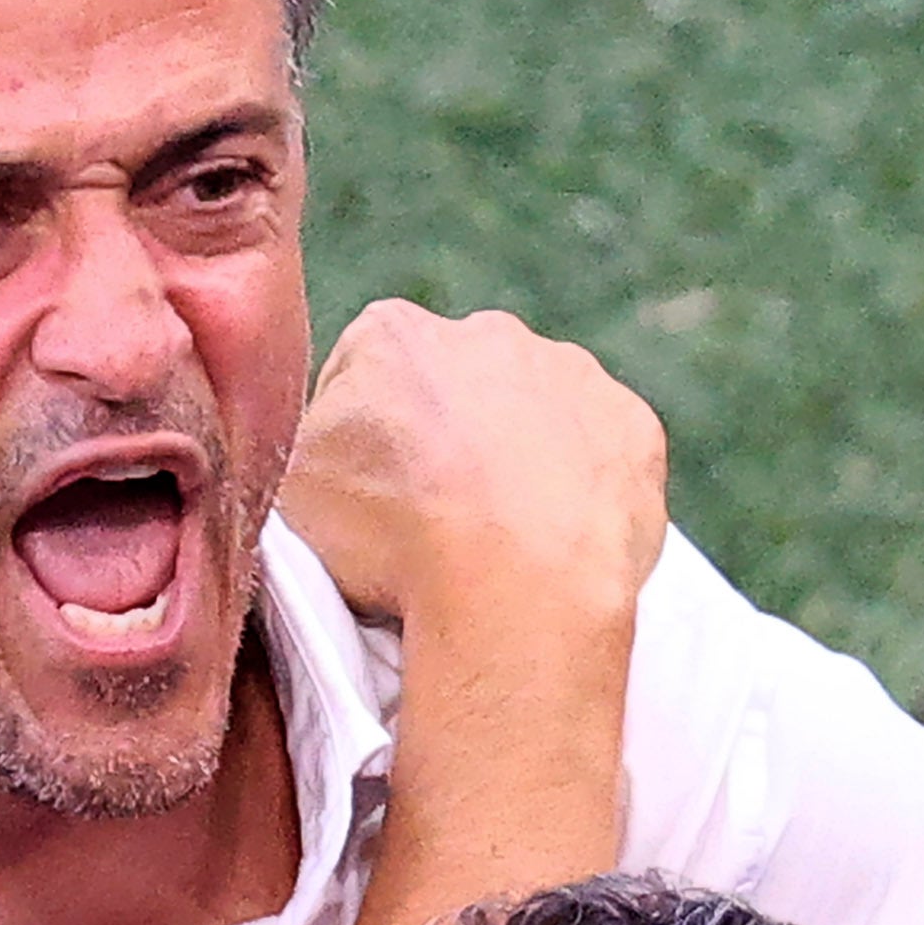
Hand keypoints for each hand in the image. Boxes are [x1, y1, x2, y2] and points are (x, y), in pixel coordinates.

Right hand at [275, 300, 665, 647]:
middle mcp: (486, 334)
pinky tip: (557, 545)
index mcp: (391, 336)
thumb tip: (330, 446)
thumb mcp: (291, 494)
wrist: (515, 590)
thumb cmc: (393, 545)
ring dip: (520, 463)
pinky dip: (583, 491)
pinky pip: (602, 454)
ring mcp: (570, 375)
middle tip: (436, 523)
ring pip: (535, 415)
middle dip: (448, 440)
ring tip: (502, 544)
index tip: (368, 501)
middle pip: (455, 387)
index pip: (363, 376)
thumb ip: (308, 447)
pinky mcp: (632, 427)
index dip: (362, 444)